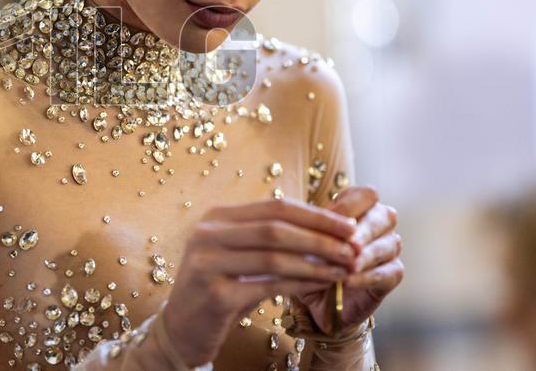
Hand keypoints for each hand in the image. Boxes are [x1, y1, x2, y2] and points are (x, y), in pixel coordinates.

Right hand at [160, 199, 358, 366]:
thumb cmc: (220, 289)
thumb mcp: (241, 256)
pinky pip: (268, 285)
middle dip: (321, 236)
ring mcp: (207, 263)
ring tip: (345, 267)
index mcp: (216, 218)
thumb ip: (272, 239)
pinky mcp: (214, 294)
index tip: (349, 225)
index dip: (314, 214)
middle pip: (275, 228)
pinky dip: (301, 283)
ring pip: (274, 256)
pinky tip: (323, 285)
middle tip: (353, 247)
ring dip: (316, 262)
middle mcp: (207, 234)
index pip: (273, 207)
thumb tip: (328, 226)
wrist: (182, 329)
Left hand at [294, 186, 403, 334]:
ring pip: (389, 245)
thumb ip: (316, 228)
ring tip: (347, 266)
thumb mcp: (308, 241)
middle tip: (349, 244)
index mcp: (360, 207)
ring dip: (366, 256)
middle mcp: (380, 223)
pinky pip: (388, 272)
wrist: (318, 295)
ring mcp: (389, 248)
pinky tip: (349, 281)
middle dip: (364, 230)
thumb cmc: (312, 259)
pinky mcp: (394, 274)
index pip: (367, 195)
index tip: (329, 217)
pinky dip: (367, 277)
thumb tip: (319, 219)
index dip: (350, 205)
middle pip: (384, 216)